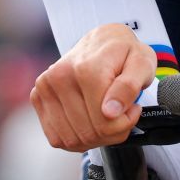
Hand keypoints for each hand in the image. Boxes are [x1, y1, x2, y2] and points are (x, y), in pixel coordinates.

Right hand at [31, 23, 155, 151]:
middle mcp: (60, 77)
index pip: (104, 121)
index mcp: (86, 69)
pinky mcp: (38, 97)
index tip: (133, 109)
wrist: (101, 40)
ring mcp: (45, 87)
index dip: (125, 123)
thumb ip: (129, 86)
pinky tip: (88, 121)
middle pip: (88, 132)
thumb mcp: (141, 63)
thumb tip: (110, 112)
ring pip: (71, 139)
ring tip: (105, 117)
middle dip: (110, 132)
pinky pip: (57, 138)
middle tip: (122, 115)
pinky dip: (76, 138)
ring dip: (93, 138)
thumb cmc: (124, 52)